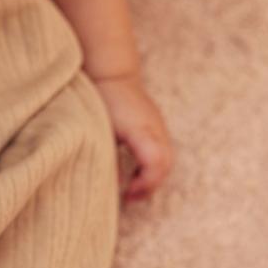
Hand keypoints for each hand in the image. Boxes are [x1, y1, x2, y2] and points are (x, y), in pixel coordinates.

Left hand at [91, 71, 173, 201]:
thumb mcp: (99, 130)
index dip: (145, 184)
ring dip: (152, 175)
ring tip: (133, 186)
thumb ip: (107, 156)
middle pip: (166, 164)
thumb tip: (113, 183)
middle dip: (150, 185)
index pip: (157, 163)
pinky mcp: (156, 123)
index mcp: (141, 129)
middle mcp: (155, 127)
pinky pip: (162, 149)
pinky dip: (153, 164)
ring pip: (167, 158)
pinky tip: (135, 169)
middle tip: (130, 196)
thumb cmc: (101, 99)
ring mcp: (159, 124)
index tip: (127, 194)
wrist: (110, 71)